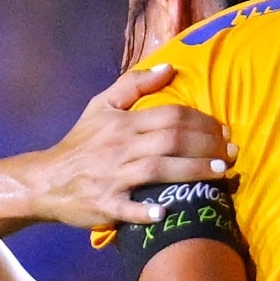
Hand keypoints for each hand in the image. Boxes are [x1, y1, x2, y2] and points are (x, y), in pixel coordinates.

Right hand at [23, 63, 232, 232]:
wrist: (46, 180)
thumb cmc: (81, 143)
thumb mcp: (101, 106)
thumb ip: (134, 84)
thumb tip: (170, 67)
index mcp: (122, 123)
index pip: (170, 115)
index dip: (201, 121)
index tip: (223, 131)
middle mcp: (120, 147)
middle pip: (171, 140)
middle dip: (207, 145)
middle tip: (232, 153)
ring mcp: (113, 177)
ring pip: (158, 170)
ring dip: (192, 171)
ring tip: (220, 173)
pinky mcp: (105, 205)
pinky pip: (128, 209)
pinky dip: (146, 211)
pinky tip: (167, 213)